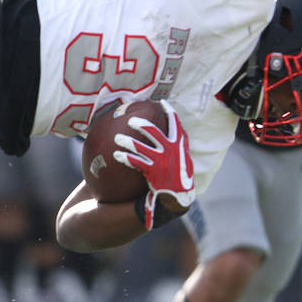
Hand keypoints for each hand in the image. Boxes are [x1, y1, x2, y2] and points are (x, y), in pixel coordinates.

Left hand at [112, 101, 195, 229]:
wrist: (179, 198)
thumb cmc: (180, 178)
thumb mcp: (184, 160)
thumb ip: (178, 148)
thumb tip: (173, 135)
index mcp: (180, 145)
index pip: (175, 123)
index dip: (168, 111)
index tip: (161, 103)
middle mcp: (171, 151)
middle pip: (154, 132)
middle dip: (141, 124)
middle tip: (130, 120)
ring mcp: (161, 161)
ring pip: (141, 148)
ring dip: (128, 142)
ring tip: (117, 138)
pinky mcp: (153, 172)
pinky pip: (136, 162)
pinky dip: (126, 158)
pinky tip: (116, 155)